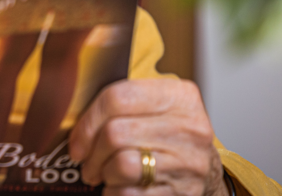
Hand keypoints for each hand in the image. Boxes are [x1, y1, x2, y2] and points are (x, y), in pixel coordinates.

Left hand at [68, 79, 228, 195]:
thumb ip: (124, 102)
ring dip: (104, 174)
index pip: (117, 98)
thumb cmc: (170, 135)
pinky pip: (131, 194)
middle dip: (91, 153)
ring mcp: (189, 161)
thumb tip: (74, 117)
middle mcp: (188, 127)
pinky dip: (115, 193)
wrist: (208, 171)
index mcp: (178, 96)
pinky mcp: (184, 192)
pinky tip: (117, 189)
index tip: (77, 141)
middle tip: (86, 162)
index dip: (87, 121)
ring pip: (122, 165)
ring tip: (104, 174)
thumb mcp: (156, 106)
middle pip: (115, 133)